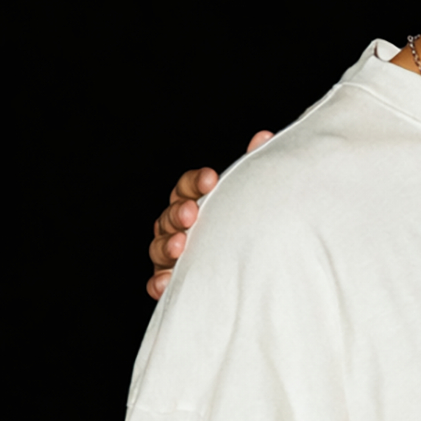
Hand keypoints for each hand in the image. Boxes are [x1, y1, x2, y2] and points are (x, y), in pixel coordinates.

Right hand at [147, 132, 273, 299]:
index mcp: (192, 203)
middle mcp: (176, 227)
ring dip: (167, 244)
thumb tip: (263, 137)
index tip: (211, 178)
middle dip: (178, 213)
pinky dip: (159, 282)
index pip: (186, 187)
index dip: (195, 182)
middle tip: (192, 213)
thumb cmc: (243, 226)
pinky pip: (157, 283)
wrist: (251, 269)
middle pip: (168, 216)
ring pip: (158, 247)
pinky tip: (167, 281)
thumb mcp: (250, 198)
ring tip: (180, 245)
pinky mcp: (170, 281)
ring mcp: (169, 254)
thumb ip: (253, 168)